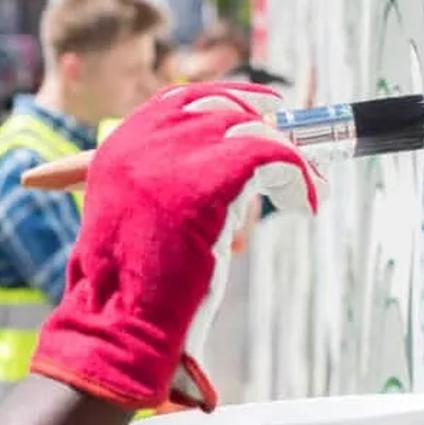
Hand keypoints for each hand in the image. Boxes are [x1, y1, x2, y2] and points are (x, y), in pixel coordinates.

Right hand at [27, 82, 322, 410]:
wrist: (121, 324)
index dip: (225, 100)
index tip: (261, 110)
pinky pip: (274, 159)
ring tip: (304, 191)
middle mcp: (141, 143)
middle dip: (263, 127)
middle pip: (219, 107)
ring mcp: (173, 157)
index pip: (177, 102)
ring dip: (286, 159)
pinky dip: (299, 179)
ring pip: (252, 131)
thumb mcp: (136, 223)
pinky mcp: (210, 179)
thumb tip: (226, 171)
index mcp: (119, 149)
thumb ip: (164, 188)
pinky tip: (304, 205)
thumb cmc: (132, 292)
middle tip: (293, 154)